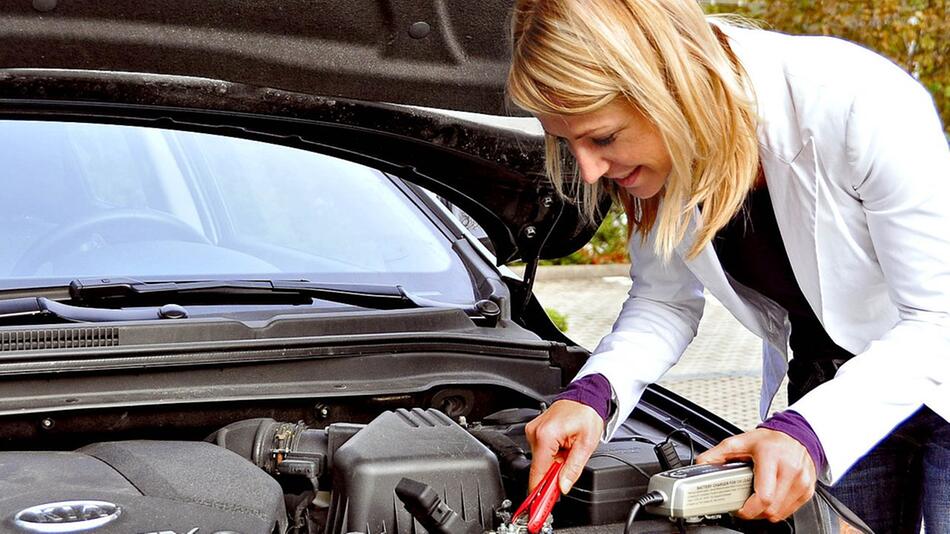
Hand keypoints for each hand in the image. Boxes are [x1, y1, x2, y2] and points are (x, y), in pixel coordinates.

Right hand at [525, 399, 604, 493]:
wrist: (585, 397)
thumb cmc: (586, 414)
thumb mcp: (586, 445)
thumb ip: (573, 469)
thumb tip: (562, 486)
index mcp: (546, 436)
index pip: (538, 472)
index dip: (541, 491)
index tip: (541, 505)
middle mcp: (535, 432)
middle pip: (539, 467)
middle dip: (553, 472)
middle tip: (569, 465)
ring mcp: (532, 430)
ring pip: (540, 460)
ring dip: (553, 462)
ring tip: (568, 449)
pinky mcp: (534, 430)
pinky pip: (539, 450)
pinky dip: (550, 453)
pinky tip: (561, 445)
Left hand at [696, 428, 816, 521]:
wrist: (798, 435)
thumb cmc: (770, 440)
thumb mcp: (740, 441)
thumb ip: (718, 454)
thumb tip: (701, 465)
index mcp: (771, 457)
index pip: (763, 496)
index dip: (748, 509)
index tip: (738, 509)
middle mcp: (790, 470)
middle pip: (770, 509)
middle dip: (753, 512)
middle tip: (743, 505)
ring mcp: (801, 482)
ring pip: (780, 513)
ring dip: (765, 512)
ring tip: (755, 500)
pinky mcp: (807, 491)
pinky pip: (789, 511)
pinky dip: (777, 509)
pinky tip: (770, 498)